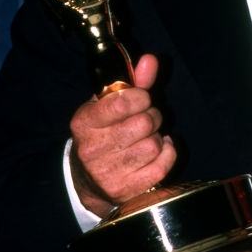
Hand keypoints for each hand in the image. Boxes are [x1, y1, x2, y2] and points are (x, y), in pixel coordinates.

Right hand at [69, 53, 176, 216]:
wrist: (89, 178)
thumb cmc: (105, 131)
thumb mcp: (110, 103)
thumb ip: (133, 80)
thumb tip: (150, 60)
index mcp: (84, 122)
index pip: (122, 103)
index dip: (141, 97)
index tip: (142, 98)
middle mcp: (91, 150)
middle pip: (143, 123)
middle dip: (152, 116)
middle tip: (146, 119)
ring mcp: (107, 174)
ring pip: (154, 144)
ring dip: (157, 137)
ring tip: (146, 137)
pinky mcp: (124, 191)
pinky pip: (162, 165)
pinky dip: (167, 153)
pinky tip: (158, 150)